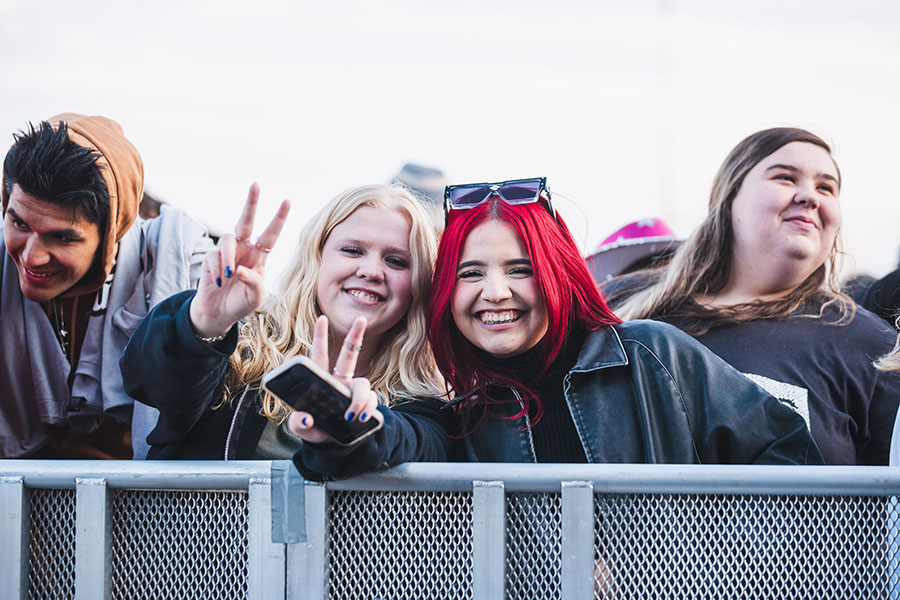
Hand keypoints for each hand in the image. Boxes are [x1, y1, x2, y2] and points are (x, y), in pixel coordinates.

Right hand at [190, 183, 290, 337]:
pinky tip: (218, 284)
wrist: (218, 313)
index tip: (287, 201)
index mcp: (259, 256)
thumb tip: (239, 269)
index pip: (271, 234)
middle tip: (256, 185)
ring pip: (227, 239)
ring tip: (229, 276)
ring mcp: (226, 252)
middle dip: (251, 203)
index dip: (278, 218)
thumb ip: (253, 282)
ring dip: (228, 258)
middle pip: (246, 221)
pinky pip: (213, 258)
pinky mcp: (209, 258)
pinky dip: (217, 272)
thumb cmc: (240, 303)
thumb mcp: (255, 297)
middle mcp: (243, 249)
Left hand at [287, 315, 381, 443]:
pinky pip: (371, 401)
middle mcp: (340, 381)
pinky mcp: (366, 405)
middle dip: (356, 336)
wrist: (333, 447)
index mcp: (321, 381)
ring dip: (358, 398)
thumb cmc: (315, 430)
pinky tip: (360, 419)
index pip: (320, 355)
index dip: (320, 337)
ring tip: (351, 415)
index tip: (322, 318)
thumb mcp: (301, 428)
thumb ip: (299, 423)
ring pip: (363, 384)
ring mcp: (354, 391)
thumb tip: (305, 419)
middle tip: (361, 319)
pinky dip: (367, 410)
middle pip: (350, 354)